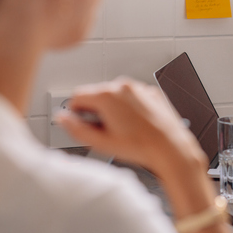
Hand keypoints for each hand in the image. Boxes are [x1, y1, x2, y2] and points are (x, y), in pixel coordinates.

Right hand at [56, 78, 205, 177]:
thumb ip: (75, 129)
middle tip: (104, 130)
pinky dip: (130, 106)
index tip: (83, 123)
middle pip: (96, 93)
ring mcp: (139, 88)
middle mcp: (123, 86)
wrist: (170, 146)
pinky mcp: (151, 92)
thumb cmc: (140, 146)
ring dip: (113, 107)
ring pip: (115, 94)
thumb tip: (62, 119)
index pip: (76, 96)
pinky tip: (136, 123)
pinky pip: (132, 96)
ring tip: (122, 128)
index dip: (76, 112)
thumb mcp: (100, 143)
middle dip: (95, 110)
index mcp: (107, 95)